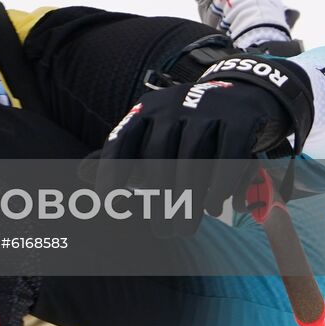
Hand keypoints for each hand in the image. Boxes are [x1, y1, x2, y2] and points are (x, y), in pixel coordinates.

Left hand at [97, 52, 313, 233]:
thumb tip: (80, 174)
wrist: (244, 93)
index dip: (111, 169)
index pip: (122, 140)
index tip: (107, 200)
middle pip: (159, 157)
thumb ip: (123, 154)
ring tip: (184, 229)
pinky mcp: (238, 119)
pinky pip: (227, 156)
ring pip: (192, 160)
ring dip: (188, 200)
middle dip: (159, 199)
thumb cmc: (190, 124)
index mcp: (147, 110)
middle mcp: (172, 105)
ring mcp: (206, 109)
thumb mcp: (156, 132)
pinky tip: (215, 209)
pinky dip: (220, 185)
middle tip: (162, 232)